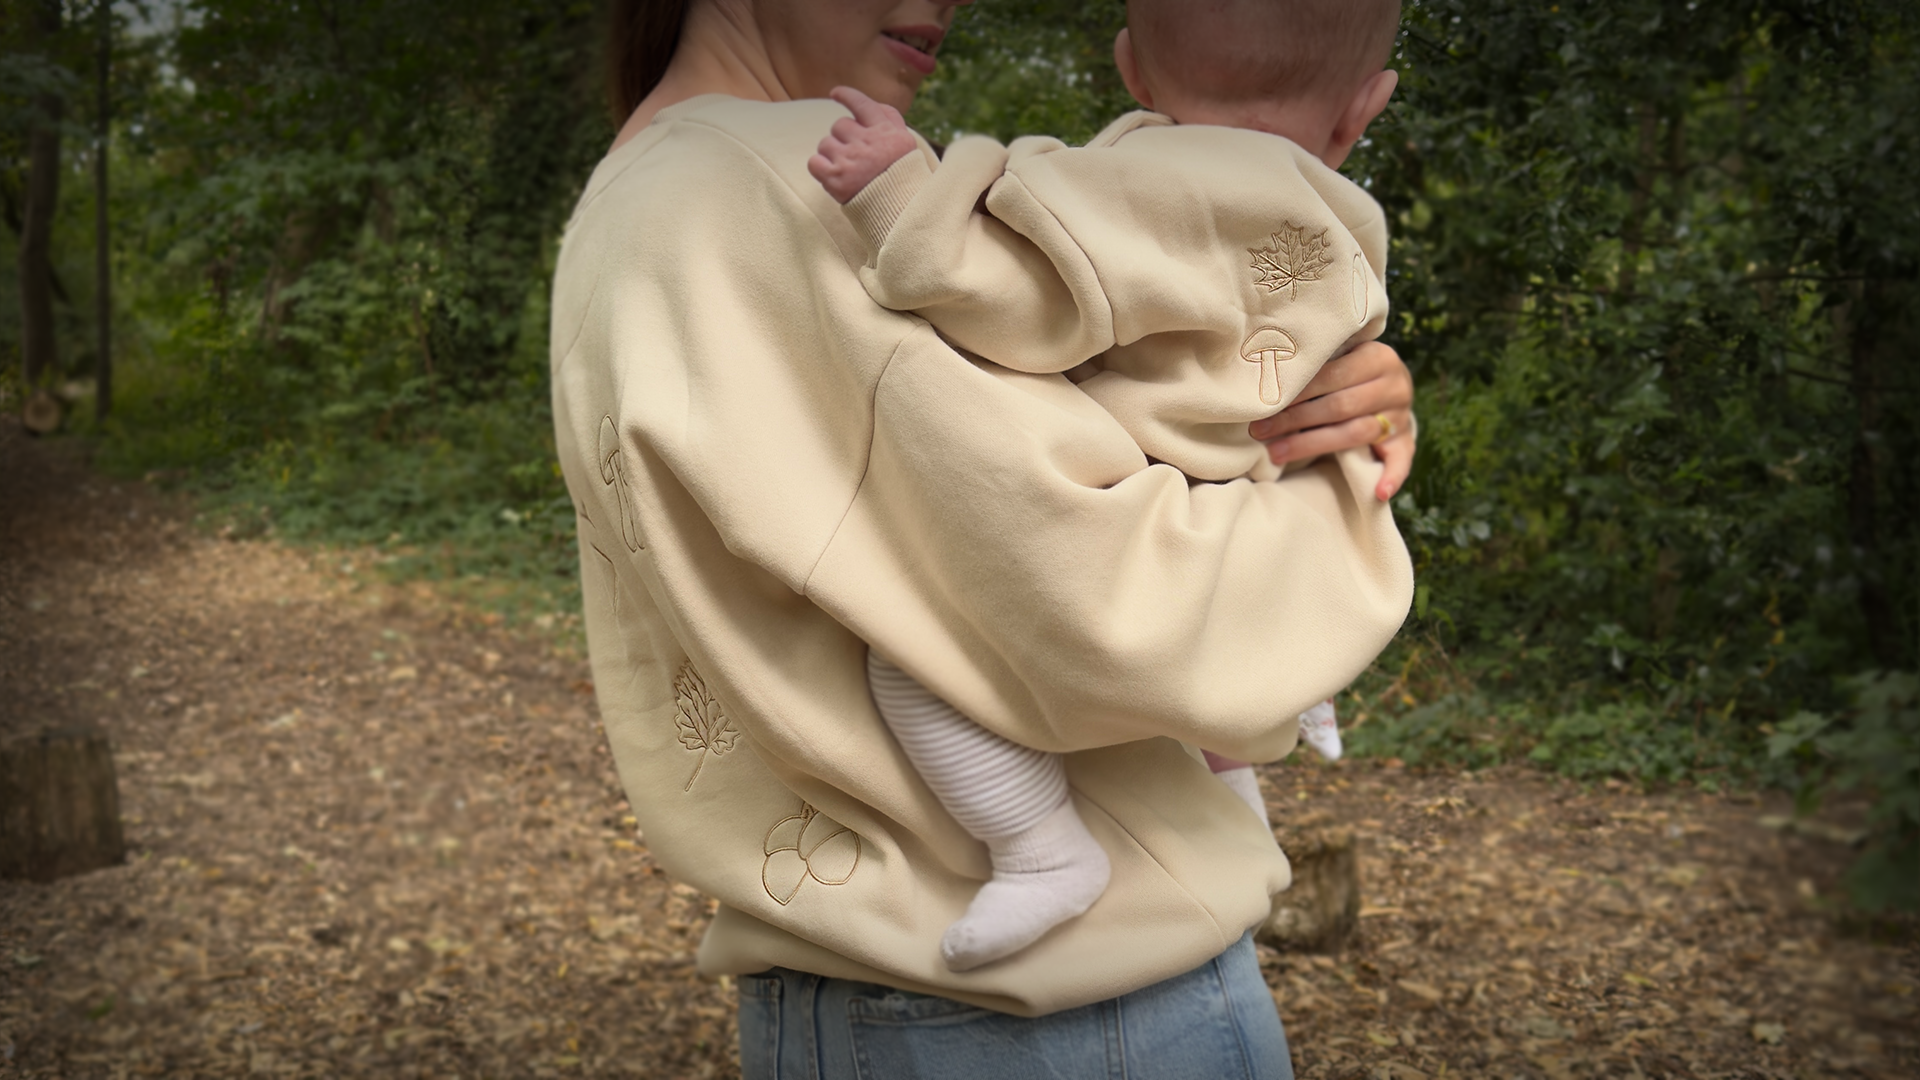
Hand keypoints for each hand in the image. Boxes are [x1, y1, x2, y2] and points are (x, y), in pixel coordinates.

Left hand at [808, 86, 919, 204]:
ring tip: (847, 168)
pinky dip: (820, 167)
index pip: (861, 104)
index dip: (846, 95)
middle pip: (840, 125)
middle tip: (854, 154)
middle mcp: (866, 142)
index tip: (835, 93)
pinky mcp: (835, 179)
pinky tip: (833, 175)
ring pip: (825, 143)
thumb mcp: (906, 142)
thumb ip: (890, 119)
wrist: (900, 209)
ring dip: (832, 153)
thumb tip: (872, 104)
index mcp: (885, 131)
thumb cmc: (903, 175)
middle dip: (843, 137)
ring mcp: (849, 160)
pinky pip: (814, 162)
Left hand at [1248, 341, 1415, 501]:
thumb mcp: (1341, 358)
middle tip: (1260, 430)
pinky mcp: (1405, 441)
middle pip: (1340, 406)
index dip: (1298, 390)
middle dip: (1295, 419)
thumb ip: (1317, 364)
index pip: (1333, 374)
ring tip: (1277, 453)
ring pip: (1355, 433)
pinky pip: (1401, 461)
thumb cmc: (1352, 372)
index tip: (1265, 402)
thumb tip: (1270, 376)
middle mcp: (1395, 386)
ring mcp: (1401, 416)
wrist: (1391, 386)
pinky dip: (1392, 477)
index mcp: (1377, 357)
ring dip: (1312, 445)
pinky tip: (1379, 492)